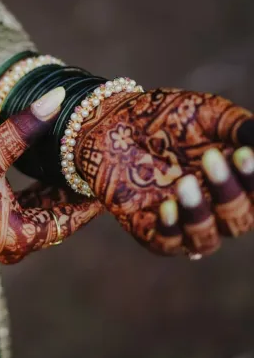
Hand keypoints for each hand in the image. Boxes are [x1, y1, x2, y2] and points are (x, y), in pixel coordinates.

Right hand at [0, 87, 102, 263]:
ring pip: (43, 216)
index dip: (92, 198)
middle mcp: (17, 244)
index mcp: (23, 237)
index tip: (109, 176)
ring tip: (75, 165)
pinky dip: (38, 196)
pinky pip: (27, 213)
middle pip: (60, 218)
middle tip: (95, 166)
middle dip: (76, 193)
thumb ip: (21, 129)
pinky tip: (47, 174)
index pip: (72, 220)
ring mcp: (5, 239)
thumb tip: (55, 99)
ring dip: (57, 193)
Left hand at [75, 88, 253, 256]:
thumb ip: (238, 126)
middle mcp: (214, 207)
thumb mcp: (208, 114)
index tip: (242, 152)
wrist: (116, 119)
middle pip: (238, 220)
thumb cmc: (170, 116)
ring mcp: (181, 221)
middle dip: (228, 191)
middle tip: (212, 157)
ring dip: (199, 213)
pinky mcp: (147, 228)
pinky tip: (166, 205)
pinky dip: (169, 229)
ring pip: (205, 240)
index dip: (253, 178)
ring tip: (185, 182)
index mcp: (236, 181)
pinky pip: (165, 243)